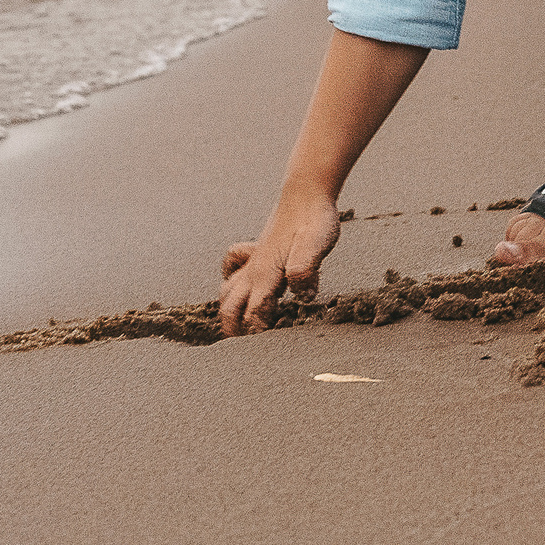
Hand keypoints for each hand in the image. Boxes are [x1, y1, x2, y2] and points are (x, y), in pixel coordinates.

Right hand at [217, 192, 342, 336]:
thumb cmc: (313, 220)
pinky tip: (238, 283)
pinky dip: (229, 278)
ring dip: (228, 310)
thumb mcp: (316, 244)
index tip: (264, 350)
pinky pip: (231, 266)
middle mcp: (254, 270)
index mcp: (265, 274)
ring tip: (236, 328)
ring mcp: (253, 260)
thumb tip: (301, 294)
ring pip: (227, 290)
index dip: (256, 333)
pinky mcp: (257, 251)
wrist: (306, 193)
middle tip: (242, 351)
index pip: (253, 314)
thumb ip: (305, 269)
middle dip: (232, 330)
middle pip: (231, 307)